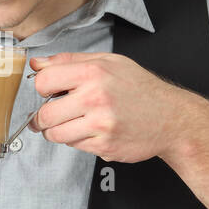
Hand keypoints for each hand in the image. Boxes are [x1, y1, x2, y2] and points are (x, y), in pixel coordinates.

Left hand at [26, 52, 184, 163]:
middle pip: (44, 114)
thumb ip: (70, 61)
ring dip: (57, 131)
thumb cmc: (140, 88)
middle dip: (43, 116)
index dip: (43, 87)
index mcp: (93, 73)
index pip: (43, 81)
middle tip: (53, 113)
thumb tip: (37, 63)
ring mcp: (100, 125)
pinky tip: (92, 130)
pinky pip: (74, 146)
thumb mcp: (108, 62)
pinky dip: (77, 140)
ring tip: (72, 122)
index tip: (50, 90)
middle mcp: (95, 98)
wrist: (171, 118)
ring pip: (55, 134)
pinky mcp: (104, 146)